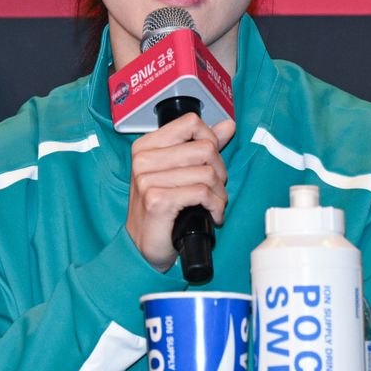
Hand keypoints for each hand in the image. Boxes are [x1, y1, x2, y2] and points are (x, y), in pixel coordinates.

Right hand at [126, 114, 234, 271]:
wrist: (143, 248)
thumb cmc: (160, 210)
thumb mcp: (178, 173)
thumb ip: (201, 146)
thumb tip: (227, 125)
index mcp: (146, 146)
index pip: (191, 123)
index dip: (210, 140)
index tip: (210, 161)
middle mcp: (143, 160)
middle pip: (205, 148)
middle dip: (220, 172)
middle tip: (215, 189)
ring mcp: (147, 180)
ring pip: (207, 173)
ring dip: (220, 194)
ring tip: (214, 205)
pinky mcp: (157, 200)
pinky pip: (202, 193)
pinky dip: (215, 206)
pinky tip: (212, 215)